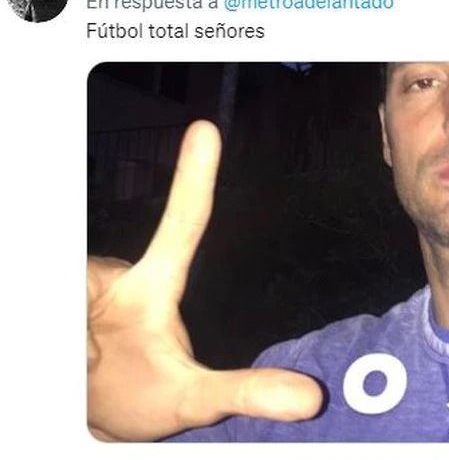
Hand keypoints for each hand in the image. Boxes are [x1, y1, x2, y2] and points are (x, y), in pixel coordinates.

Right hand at [87, 120, 322, 440]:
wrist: (89, 410)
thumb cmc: (144, 395)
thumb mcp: (193, 400)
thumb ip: (243, 394)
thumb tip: (309, 400)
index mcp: (157, 285)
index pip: (182, 225)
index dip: (193, 181)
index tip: (207, 131)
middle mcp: (118, 271)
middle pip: (91, 280)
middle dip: (84, 330)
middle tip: (97, 361)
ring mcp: (82, 276)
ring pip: (67, 297)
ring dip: (69, 339)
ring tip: (84, 361)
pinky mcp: (59, 278)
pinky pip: (45, 301)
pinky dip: (55, 337)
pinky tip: (70, 350)